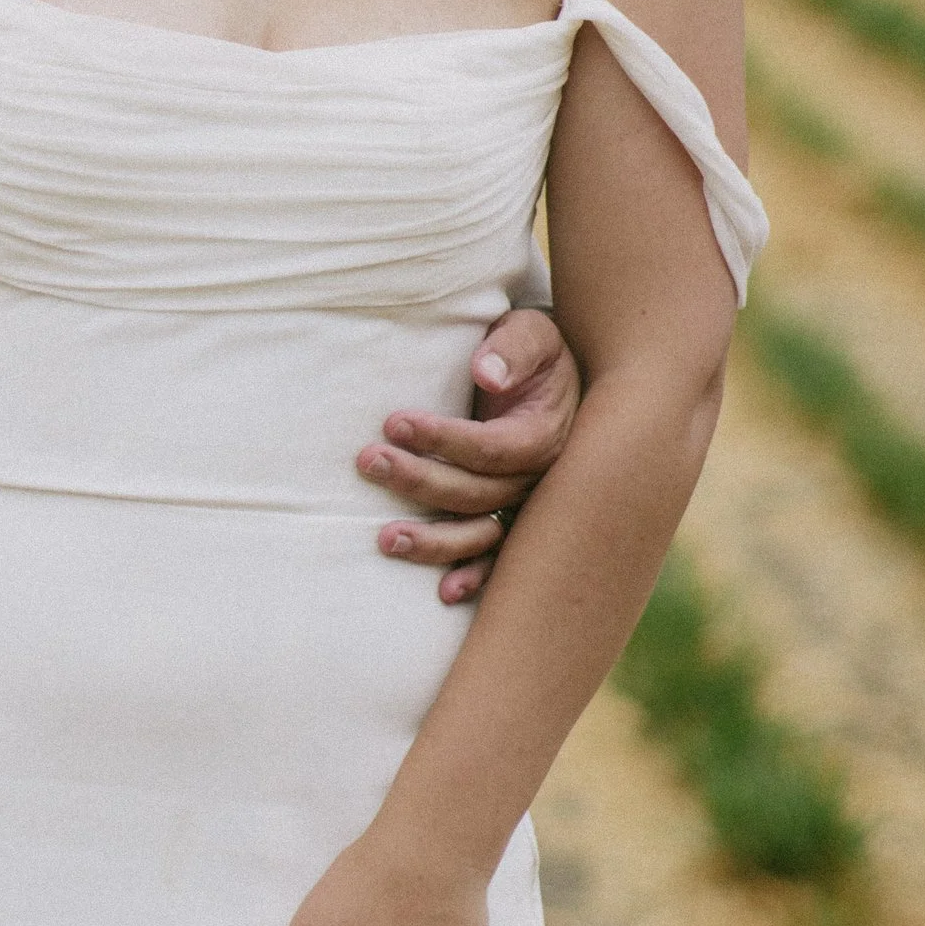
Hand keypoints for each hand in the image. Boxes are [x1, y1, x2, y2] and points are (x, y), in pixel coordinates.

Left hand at [358, 306, 580, 601]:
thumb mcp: (531, 332)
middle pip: (474, 492)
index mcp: (542, 435)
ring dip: (434, 541)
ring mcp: (526, 506)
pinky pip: (497, 558)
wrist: (557, 377)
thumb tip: (486, 372)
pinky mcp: (513, 519)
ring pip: (481, 533)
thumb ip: (513, 347)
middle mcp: (537, 479)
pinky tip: (444, 593)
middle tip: (368, 460)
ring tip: (384, 540)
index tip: (393, 422)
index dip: (441, 439)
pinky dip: (474, 576)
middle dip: (418, 480)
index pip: (489, 447)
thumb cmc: (535, 351)